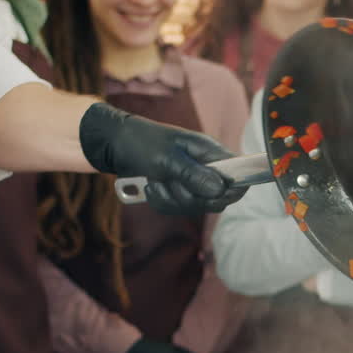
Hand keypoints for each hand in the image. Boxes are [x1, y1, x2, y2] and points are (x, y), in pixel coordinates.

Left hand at [79, 102, 247, 214]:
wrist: (114, 145)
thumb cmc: (141, 143)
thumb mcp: (166, 158)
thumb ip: (194, 174)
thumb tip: (220, 189)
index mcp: (210, 153)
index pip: (239, 176)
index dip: (230, 189)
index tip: (211, 193)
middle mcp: (206, 168)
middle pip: (217, 199)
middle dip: (191, 198)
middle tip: (170, 183)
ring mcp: (192, 181)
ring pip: (196, 206)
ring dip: (172, 199)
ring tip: (155, 182)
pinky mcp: (179, 192)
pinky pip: (179, 209)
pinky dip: (162, 202)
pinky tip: (151, 188)